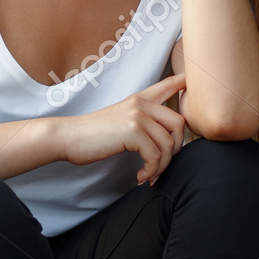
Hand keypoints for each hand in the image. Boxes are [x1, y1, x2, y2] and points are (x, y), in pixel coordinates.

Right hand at [55, 74, 187, 184]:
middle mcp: (141, 104)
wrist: (68, 137)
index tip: (190, 82)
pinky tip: (141, 176)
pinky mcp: (132, 132)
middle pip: (179, 122)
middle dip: (177, 148)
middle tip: (162, 163)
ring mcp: (137, 116)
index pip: (168, 84)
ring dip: (161, 166)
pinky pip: (155, 155)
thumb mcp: (120, 119)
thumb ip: (141, 121)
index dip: (184, 82)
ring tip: (149, 174)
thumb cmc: (93, 135)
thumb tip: (165, 138)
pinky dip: (150, 171)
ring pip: (168, 144)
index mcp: (139, 99)